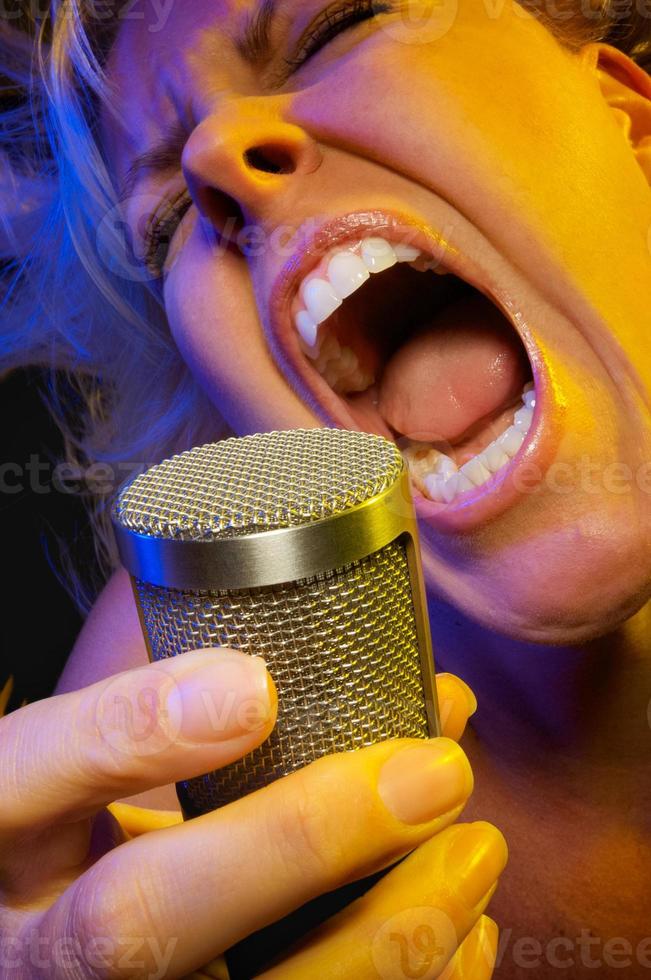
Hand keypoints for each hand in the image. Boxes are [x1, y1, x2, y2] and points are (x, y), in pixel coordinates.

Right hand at [0, 648, 504, 978]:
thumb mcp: (83, 762)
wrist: (44, 939)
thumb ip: (183, 715)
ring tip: (477, 849)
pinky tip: (464, 939)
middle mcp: (41, 951)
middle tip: (432, 772)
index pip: (35, 775)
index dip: (139, 730)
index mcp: (4, 831)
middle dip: (299, 843)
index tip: (255, 683)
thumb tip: (348, 680)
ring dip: (385, 935)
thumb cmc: (69, 836)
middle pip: (140, 923)